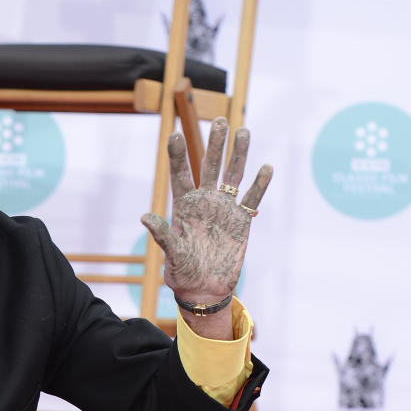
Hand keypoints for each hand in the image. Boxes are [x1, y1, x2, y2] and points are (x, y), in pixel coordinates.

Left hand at [141, 118, 271, 313]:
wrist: (205, 290)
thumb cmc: (183, 274)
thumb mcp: (172, 254)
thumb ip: (162, 234)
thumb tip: (144, 217)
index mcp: (185, 207)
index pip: (181, 175)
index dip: (179, 155)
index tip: (175, 134)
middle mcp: (205, 202)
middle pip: (210, 167)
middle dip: (214, 144)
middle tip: (219, 120)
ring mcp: (224, 210)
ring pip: (233, 176)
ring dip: (238, 155)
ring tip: (242, 131)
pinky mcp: (242, 221)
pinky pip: (252, 199)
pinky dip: (260, 185)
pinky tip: (266, 167)